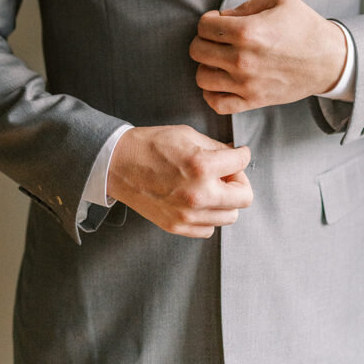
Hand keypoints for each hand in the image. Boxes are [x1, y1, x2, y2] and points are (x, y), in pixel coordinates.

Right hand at [107, 125, 252, 237]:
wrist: (118, 163)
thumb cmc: (151, 145)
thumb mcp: (188, 135)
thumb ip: (216, 148)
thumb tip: (234, 156)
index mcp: (203, 166)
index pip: (242, 163)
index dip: (242, 155)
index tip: (238, 154)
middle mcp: (198, 194)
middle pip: (244, 198)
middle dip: (239, 181)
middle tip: (228, 173)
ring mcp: (187, 215)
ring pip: (229, 216)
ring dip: (225, 200)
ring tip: (211, 187)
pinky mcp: (177, 226)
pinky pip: (209, 228)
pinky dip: (209, 215)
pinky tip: (198, 201)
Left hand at [189, 0, 346, 114]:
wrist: (330, 60)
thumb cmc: (305, 26)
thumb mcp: (280, 0)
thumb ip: (246, 5)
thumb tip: (222, 17)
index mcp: (247, 31)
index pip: (203, 26)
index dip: (207, 20)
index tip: (218, 21)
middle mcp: (242, 59)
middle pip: (197, 51)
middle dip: (203, 41)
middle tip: (217, 39)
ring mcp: (246, 83)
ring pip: (202, 78)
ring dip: (206, 66)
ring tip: (219, 60)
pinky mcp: (253, 101)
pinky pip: (216, 104)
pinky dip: (212, 94)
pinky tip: (221, 82)